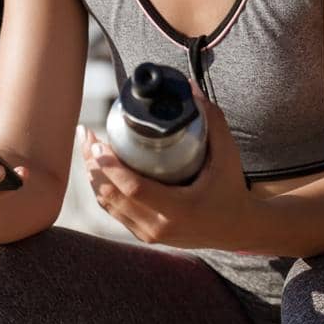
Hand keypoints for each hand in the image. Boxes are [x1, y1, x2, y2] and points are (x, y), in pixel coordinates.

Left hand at [83, 80, 255, 248]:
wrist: (236, 229)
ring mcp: (149, 233)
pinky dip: (102, 188)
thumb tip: (191, 88)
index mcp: (179, 209)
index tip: (98, 142)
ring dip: (93, 175)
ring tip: (89, 148)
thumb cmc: (231, 189)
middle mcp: (159, 227)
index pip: (134, 188)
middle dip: (93, 164)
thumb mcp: (228, 155)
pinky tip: (98, 168)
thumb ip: (213, 121)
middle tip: (87, 136)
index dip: (111, 166)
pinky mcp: (144, 235)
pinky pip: (114, 211)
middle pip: (112, 195)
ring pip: (107, 204)